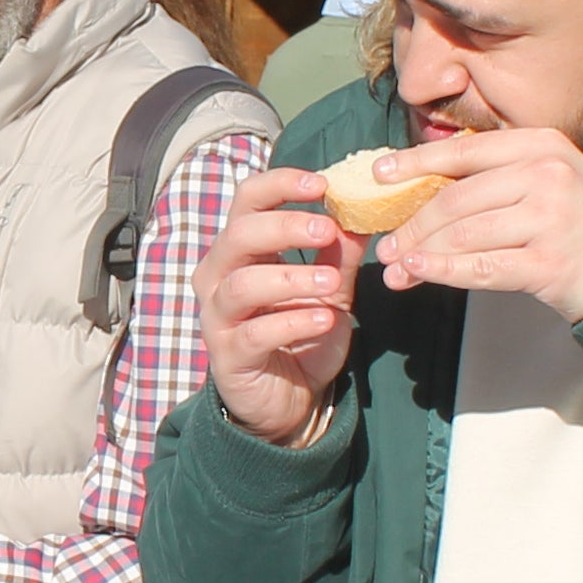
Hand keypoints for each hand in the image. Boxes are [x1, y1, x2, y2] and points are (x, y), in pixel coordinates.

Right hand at [201, 166, 357, 446]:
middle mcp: (219, 276)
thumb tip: (364, 211)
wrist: (289, 399)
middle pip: (239, 235)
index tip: (322, 183)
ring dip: (292, 277)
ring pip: (242, 284)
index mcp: (241, 249)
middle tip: (328, 229)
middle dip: (286, 227)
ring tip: (332, 283)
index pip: (247, 199)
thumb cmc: (301, 333)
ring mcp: (218, 316)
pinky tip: (324, 319)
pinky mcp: (227, 354)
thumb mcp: (330, 288)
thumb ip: (340, 252)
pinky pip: (255, 332)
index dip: (280, 184)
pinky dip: (292, 322)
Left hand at [368, 127, 582, 315]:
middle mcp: (547, 173)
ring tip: (397, 268)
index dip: (415, 162)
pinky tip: (421, 273)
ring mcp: (550, 217)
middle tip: (386, 245)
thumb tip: (428, 190)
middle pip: (456, 198)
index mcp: (544, 145)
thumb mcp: (555, 181)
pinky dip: (443, 271)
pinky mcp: (549, 262)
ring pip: (463, 234)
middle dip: (413, 224)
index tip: (379, 175)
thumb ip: (503, 178)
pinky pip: (480, 268)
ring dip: (422, 253)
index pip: (465, 151)